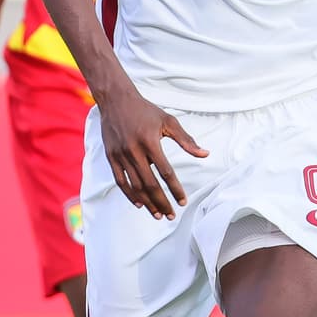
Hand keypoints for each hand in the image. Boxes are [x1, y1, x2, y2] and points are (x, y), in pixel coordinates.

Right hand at [100, 85, 208, 218]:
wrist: (116, 101)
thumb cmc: (146, 111)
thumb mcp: (168, 121)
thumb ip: (186, 140)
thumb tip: (205, 154)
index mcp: (150, 142)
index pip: (166, 172)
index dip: (175, 189)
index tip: (183, 202)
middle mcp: (134, 150)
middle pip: (150, 184)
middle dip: (161, 202)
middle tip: (171, 215)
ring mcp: (120, 155)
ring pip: (135, 186)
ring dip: (147, 203)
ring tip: (158, 215)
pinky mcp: (111, 157)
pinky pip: (120, 181)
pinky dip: (130, 194)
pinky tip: (139, 204)